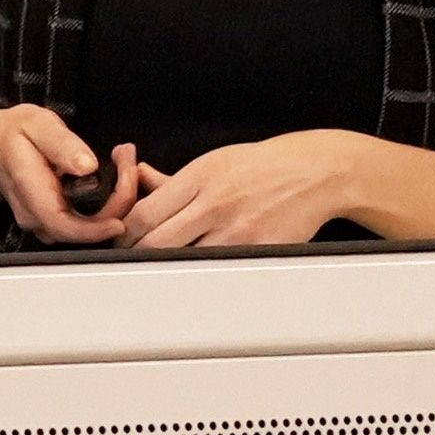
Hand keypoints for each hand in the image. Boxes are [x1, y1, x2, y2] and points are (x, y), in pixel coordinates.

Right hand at [0, 103, 150, 245]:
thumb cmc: (12, 134)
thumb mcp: (36, 123)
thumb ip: (61, 144)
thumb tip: (87, 166)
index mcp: (28, 188)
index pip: (60, 223)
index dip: (93, 230)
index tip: (119, 221)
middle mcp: (34, 214)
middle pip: (79, 230)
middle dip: (116, 205)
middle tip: (130, 165)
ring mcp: (42, 221)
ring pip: (85, 229)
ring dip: (115, 204)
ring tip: (125, 165)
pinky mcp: (53, 222)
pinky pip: (85, 224)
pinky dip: (107, 205)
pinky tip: (115, 178)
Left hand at [119, 131, 362, 249]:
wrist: (313, 173)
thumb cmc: (262, 166)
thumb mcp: (214, 161)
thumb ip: (172, 179)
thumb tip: (137, 178)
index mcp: (199, 178)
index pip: (144, 214)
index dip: (124, 234)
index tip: (120, 240)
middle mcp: (214, 204)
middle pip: (157, 242)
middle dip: (137, 255)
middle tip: (131, 260)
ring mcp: (236, 231)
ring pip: (184, 261)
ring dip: (168, 267)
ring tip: (160, 267)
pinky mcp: (256, 250)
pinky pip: (218, 269)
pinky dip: (202, 273)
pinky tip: (196, 271)